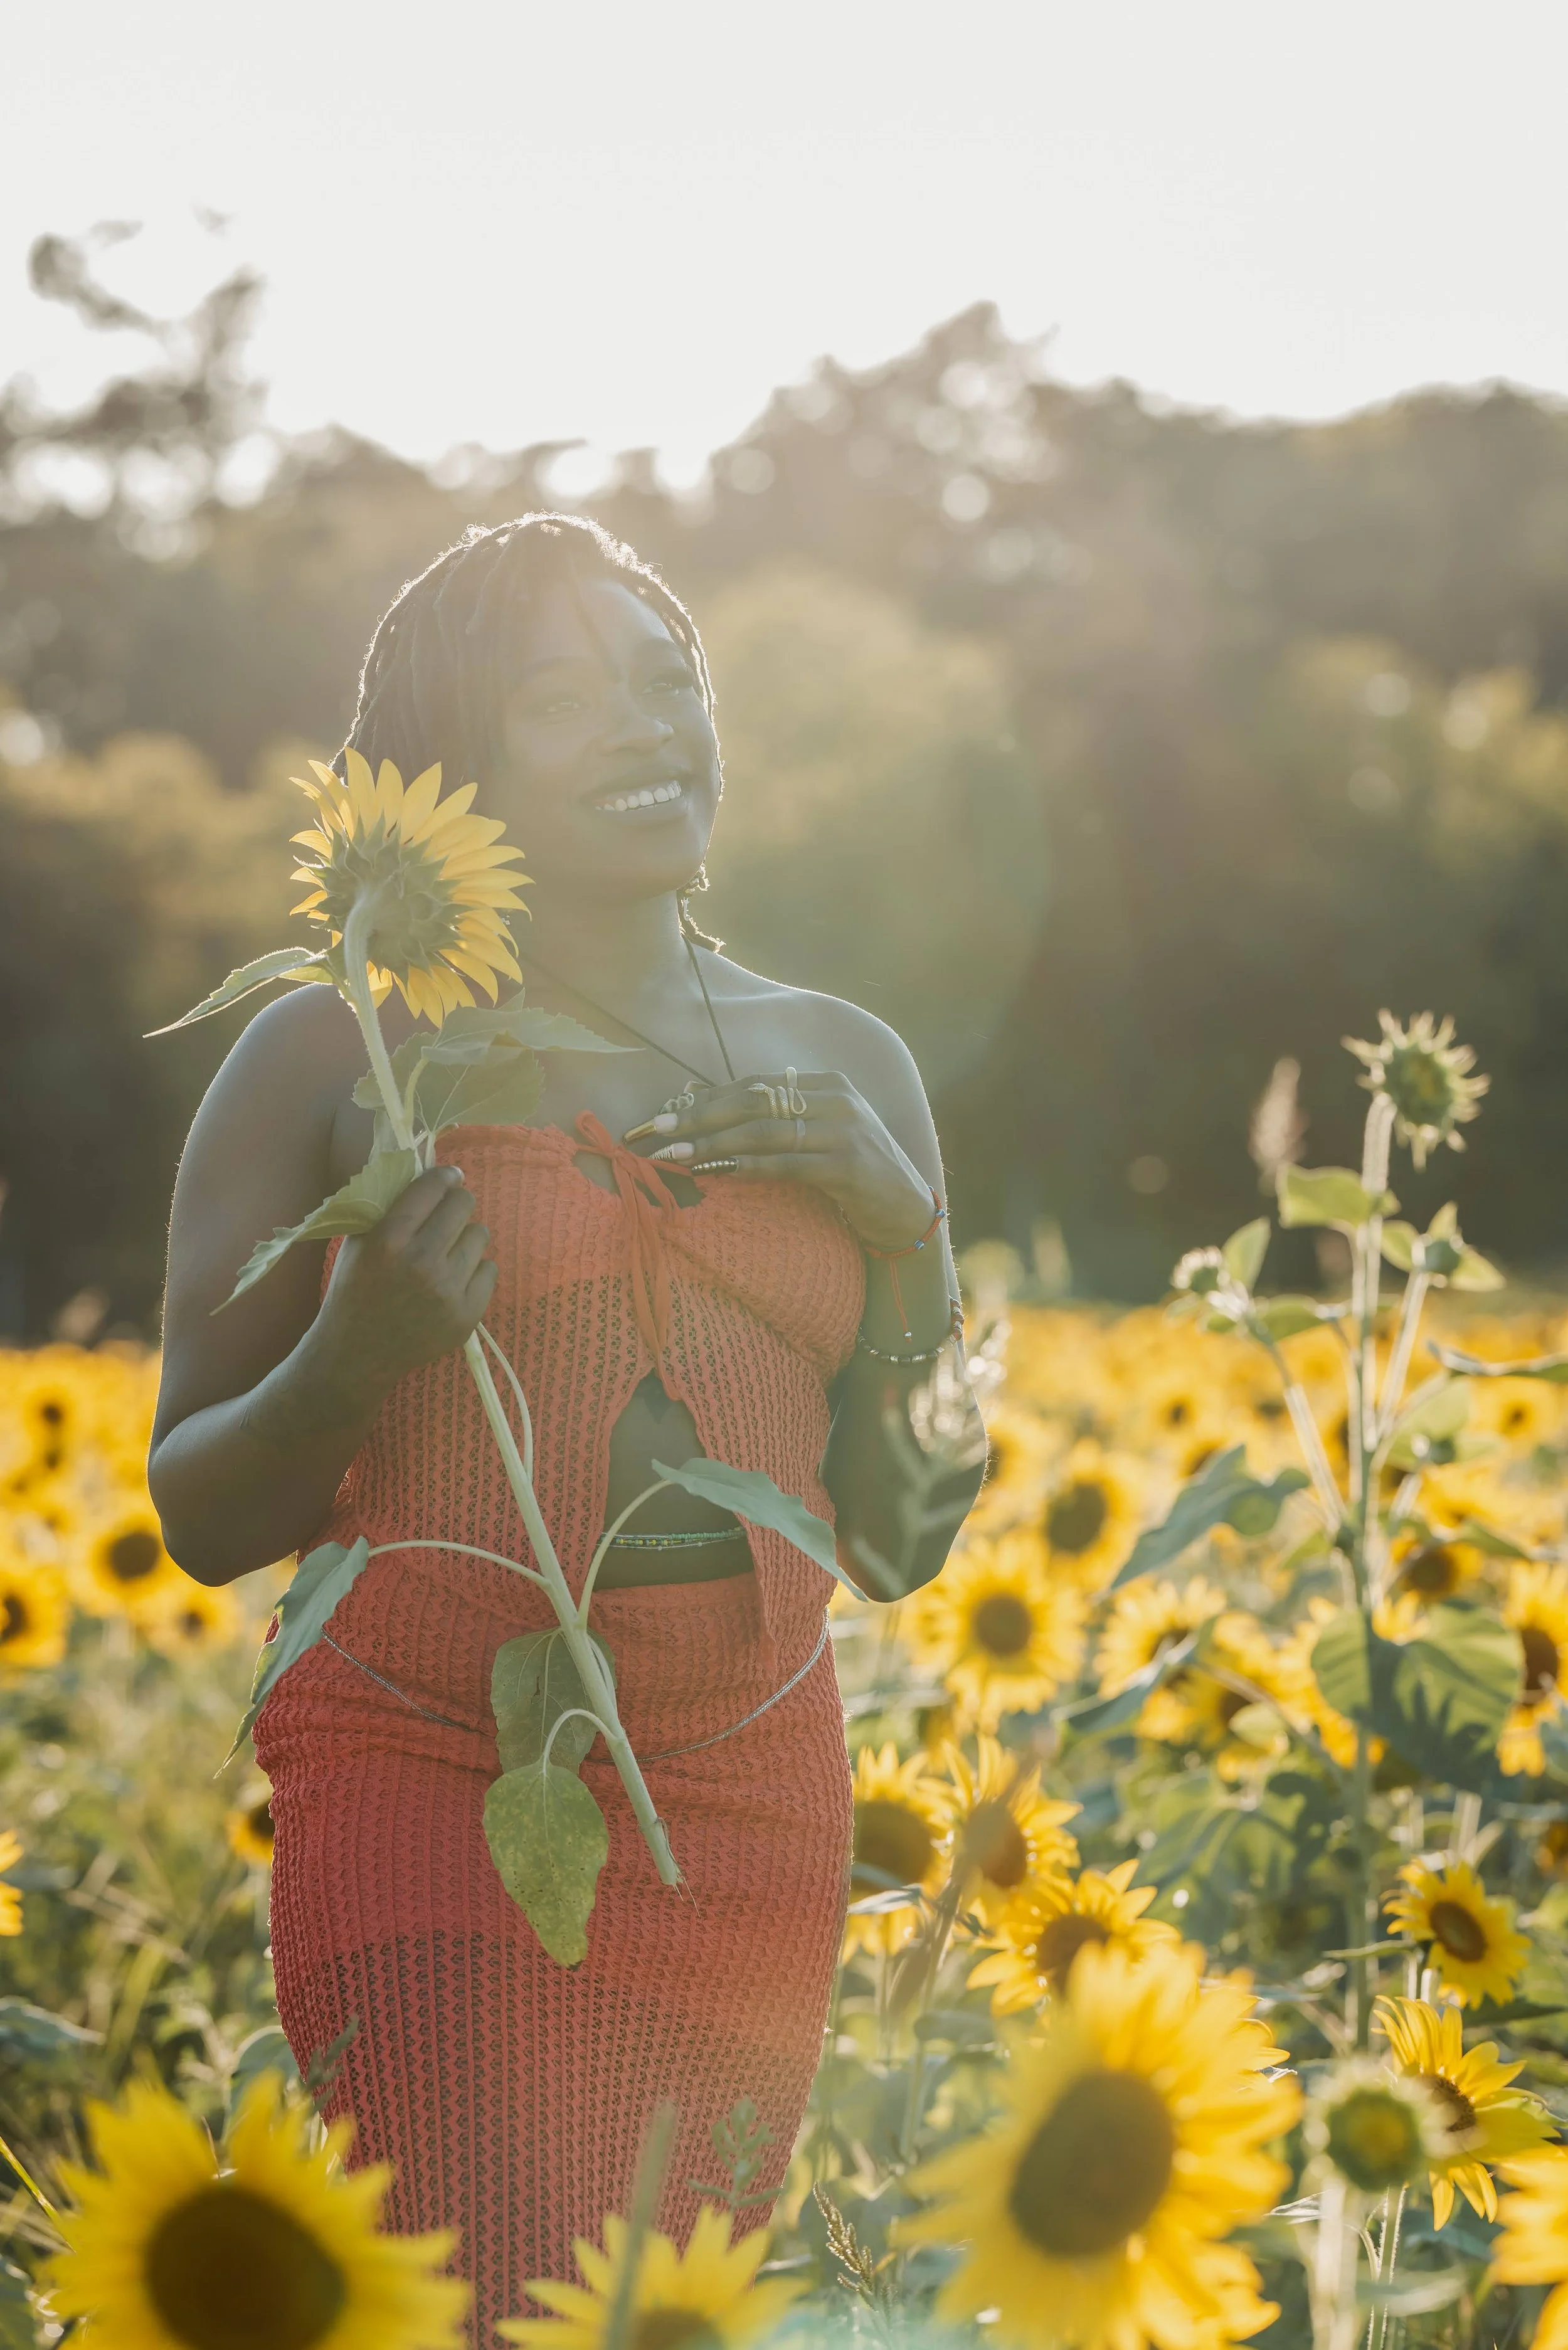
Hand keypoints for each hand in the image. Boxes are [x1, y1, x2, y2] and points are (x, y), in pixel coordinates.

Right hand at [316, 1164, 495, 1396]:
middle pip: (464, 1205)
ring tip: (446, 1253)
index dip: (445, 1176)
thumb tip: (424, 1172)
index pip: (431, 1188)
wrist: (357, 1354)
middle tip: (448, 1214)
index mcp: (389, 1239)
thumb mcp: (358, 1243)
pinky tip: (454, 1280)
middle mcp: (421, 1261)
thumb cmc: (354, 1292)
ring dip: (464, 1238)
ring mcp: (448, 1290)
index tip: (450, 1177)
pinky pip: (490, 1269)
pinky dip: (474, 1271)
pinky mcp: (467, 1314)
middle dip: (457, 1204)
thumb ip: (388, 1208)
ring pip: (479, 1235)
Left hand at [626, 1072, 937, 1250]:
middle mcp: (838, 1100)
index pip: (754, 1085)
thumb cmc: (852, 1177)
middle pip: (754, 1102)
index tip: (665, 1114)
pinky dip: (747, 1167)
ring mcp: (846, 1131)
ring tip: (676, 1157)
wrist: (907, 1214)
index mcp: (827, 1085)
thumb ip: (767, 1119)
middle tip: (658, 1132)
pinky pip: (786, 1164)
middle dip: (700, 1117)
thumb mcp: (812, 1138)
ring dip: (715, 1144)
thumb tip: (695, 1097)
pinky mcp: (849, 1166)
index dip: (706, 1098)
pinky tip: (715, 1173)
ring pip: (765, 1132)